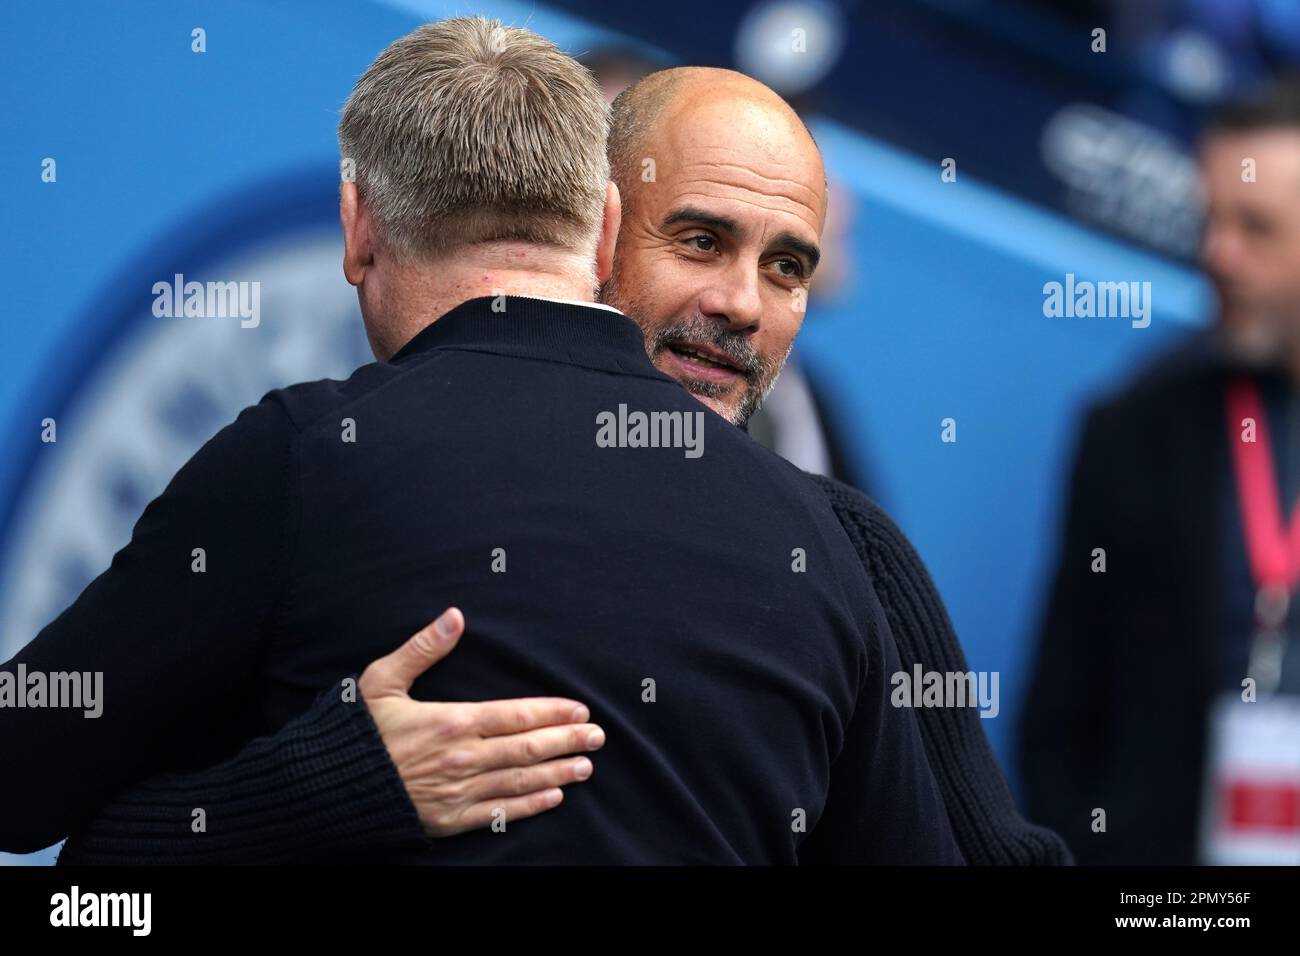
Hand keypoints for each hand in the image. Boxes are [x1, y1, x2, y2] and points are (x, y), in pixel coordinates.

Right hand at [357, 607, 605, 836]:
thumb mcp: (382, 680)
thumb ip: (423, 648)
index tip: (580, 709)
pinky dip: (530, 805)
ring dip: (558, 772)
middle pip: (528, 748)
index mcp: (451, 721)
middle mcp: (462, 758)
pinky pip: (499, 813)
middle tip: (598, 736)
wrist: (324, 788)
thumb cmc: (355, 731)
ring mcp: (458, 791)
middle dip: (567, 741)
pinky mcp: (450, 820)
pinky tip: (552, 796)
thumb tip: (455, 615)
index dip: (552, 712)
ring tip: (586, 766)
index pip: (516, 715)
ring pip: (520, 780)